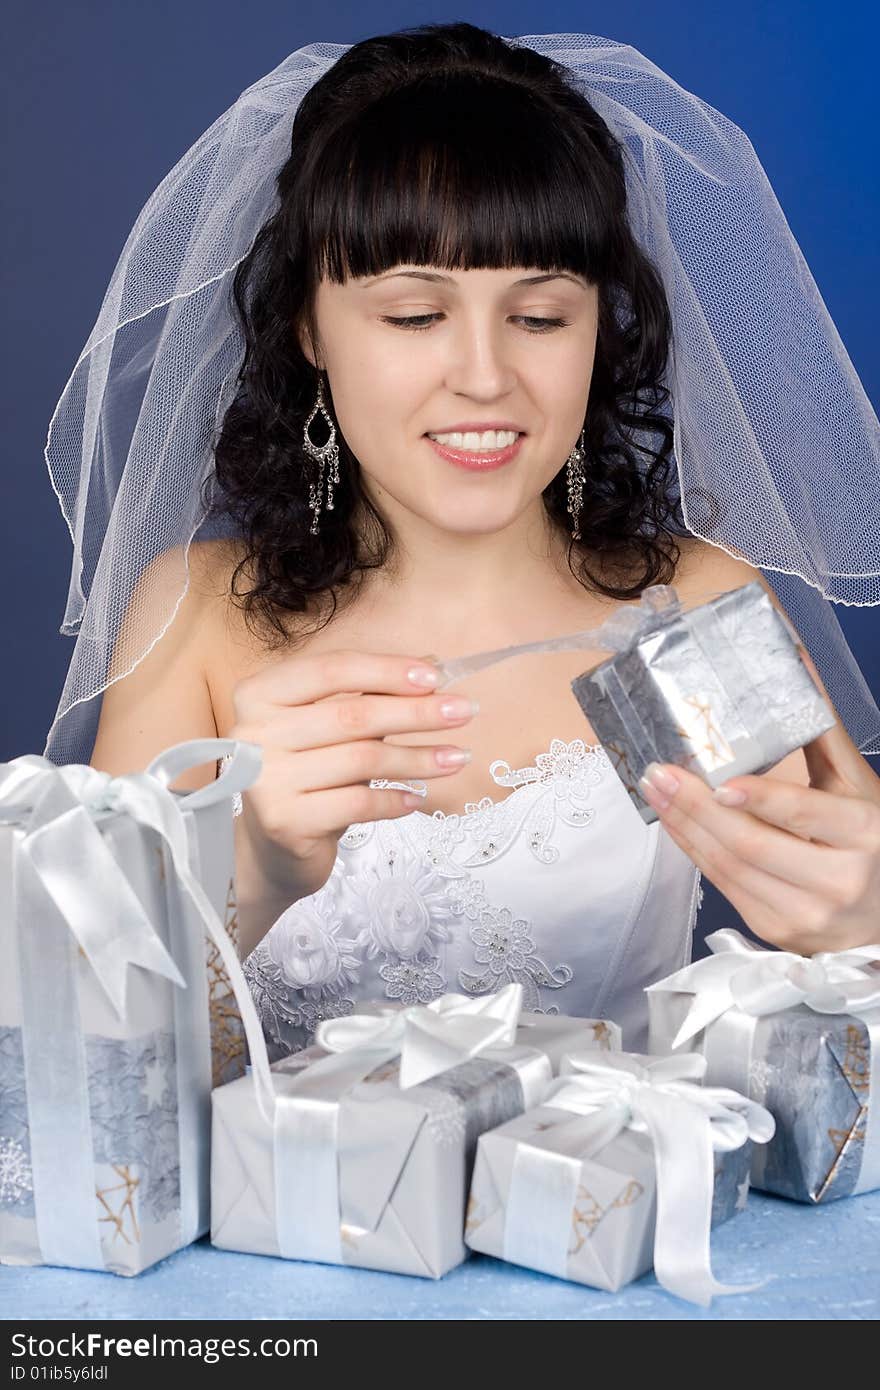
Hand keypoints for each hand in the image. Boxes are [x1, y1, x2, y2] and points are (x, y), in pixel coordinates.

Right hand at [228, 650, 476, 902]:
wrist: (272, 848)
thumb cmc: (307, 776)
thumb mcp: (329, 729)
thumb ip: (368, 695)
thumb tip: (429, 666)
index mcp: (260, 694)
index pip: (331, 669)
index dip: (386, 670)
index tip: (435, 676)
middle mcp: (254, 734)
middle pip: (353, 714)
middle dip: (417, 712)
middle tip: (464, 712)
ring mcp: (266, 780)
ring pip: (362, 759)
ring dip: (419, 758)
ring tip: (457, 758)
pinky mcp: (285, 822)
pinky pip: (358, 803)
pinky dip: (395, 799)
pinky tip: (417, 798)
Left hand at [638, 659, 879, 953]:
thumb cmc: (873, 842)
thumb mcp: (858, 788)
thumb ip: (823, 733)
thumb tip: (796, 664)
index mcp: (865, 835)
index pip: (803, 814)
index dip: (761, 799)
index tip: (720, 781)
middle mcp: (838, 881)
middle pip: (752, 844)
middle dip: (697, 807)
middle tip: (659, 773)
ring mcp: (804, 914)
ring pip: (730, 868)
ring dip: (684, 828)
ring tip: (656, 791)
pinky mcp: (776, 930)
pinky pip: (724, 887)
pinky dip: (695, 851)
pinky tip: (676, 824)